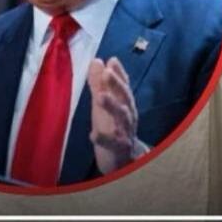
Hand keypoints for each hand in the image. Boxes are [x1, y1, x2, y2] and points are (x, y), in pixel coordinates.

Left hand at [88, 56, 143, 174]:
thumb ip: (99, 84)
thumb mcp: (104, 104)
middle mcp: (128, 116)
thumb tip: (97, 61)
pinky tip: (93, 134)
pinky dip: (104, 139)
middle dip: (117, 84)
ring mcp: (125, 132)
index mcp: (125, 104)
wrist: (124, 161)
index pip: (123, 86)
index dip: (119, 73)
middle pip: (125, 98)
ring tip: (100, 97)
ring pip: (122, 118)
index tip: (111, 60)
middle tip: (107, 73)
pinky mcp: (119, 149)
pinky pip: (113, 144)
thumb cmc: (113, 128)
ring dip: (112, 106)